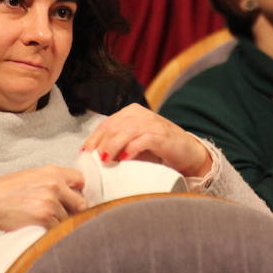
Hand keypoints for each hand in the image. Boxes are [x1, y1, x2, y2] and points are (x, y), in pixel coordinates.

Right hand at [0, 165, 85, 246]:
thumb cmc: (7, 191)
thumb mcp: (33, 177)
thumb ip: (54, 181)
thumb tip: (74, 193)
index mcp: (53, 172)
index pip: (81, 180)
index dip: (80, 192)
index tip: (76, 199)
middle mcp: (54, 184)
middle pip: (81, 203)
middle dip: (74, 211)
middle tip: (61, 215)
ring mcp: (50, 202)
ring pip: (69, 219)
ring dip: (60, 223)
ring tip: (41, 220)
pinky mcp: (44, 218)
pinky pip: (57, 230)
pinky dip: (51, 232)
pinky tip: (38, 227)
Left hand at [82, 104, 211, 178]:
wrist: (188, 152)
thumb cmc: (158, 149)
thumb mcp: (134, 142)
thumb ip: (118, 143)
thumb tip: (95, 156)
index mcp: (131, 112)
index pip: (106, 124)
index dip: (94, 138)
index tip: (85, 153)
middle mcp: (141, 114)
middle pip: (114, 127)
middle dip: (101, 144)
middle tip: (93, 160)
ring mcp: (153, 123)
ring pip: (126, 131)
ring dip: (112, 146)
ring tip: (105, 160)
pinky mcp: (162, 135)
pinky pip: (144, 139)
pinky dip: (132, 149)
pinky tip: (124, 158)